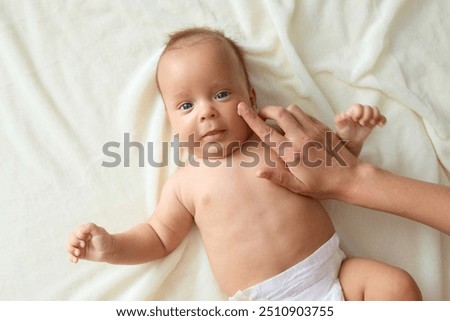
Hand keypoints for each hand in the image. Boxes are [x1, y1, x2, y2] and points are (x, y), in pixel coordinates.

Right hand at [67, 223, 112, 262]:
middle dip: (75, 243)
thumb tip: (80, 230)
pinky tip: (75, 260)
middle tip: (83, 245)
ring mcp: (79, 246)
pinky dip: (71, 258)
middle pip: (70, 240)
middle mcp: (80, 238)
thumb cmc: (104, 239)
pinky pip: (71, 256)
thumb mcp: (99, 231)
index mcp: (83, 230)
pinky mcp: (80, 254)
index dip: (80, 236)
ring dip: (72, 251)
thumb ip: (90, 227)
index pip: (76, 232)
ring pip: (69, 247)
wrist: (109, 250)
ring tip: (78, 254)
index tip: (89, 238)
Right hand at [238, 102, 360, 199]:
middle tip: (262, 116)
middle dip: (266, 110)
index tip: (241, 107)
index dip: (251, 118)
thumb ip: (277, 177)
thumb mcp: (298, 187)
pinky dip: (296, 115)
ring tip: (279, 121)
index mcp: (291, 154)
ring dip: (282, 112)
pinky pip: (305, 114)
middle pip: (278, 113)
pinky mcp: (323, 127)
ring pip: (292, 109)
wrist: (350, 178)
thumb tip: (257, 171)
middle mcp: (301, 138)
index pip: (266, 132)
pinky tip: (295, 126)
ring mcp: (313, 130)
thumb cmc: (322, 186)